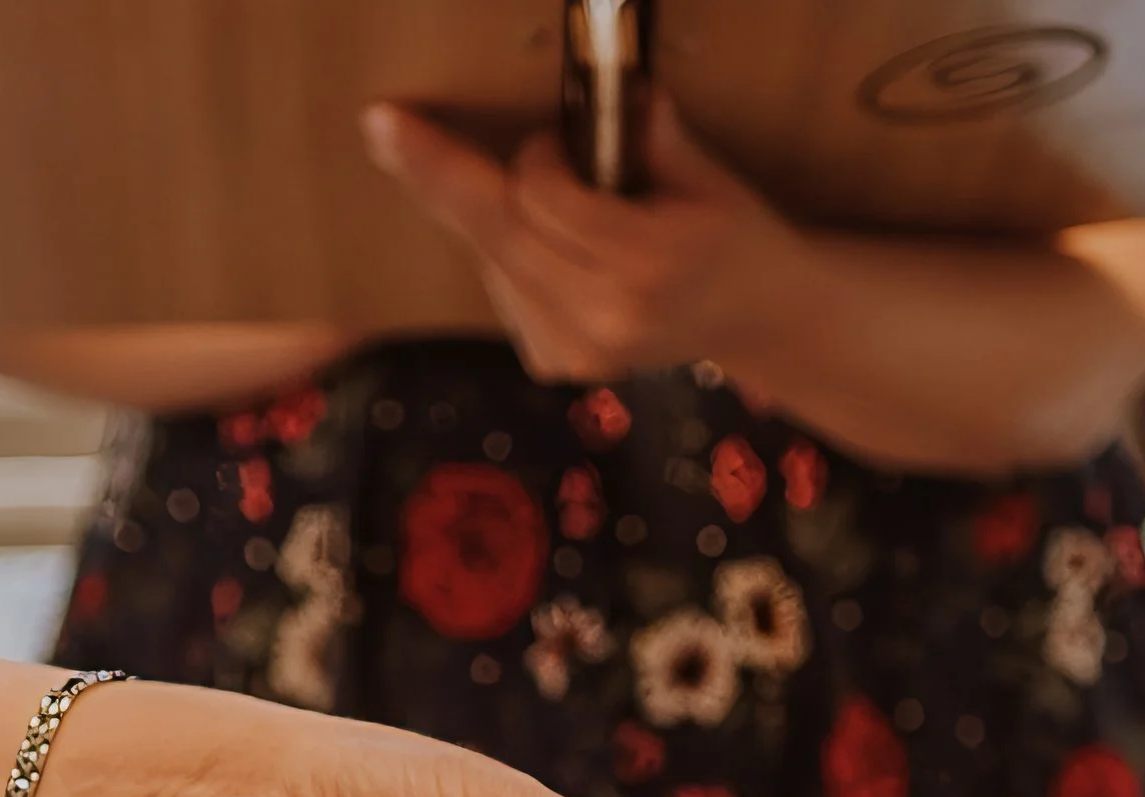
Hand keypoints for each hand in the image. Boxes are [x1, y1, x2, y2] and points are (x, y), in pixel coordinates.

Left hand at [360, 94, 805, 384]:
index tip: (555, 140)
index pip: (543, 201)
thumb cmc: (737, 239)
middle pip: (497, 232)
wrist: (760, 321)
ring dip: (495, 218)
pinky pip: (502, 290)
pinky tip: (553, 255)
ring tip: (556, 210)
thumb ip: (653, 138)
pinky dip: (508, 257)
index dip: (536, 159)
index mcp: (650, 269)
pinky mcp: (555, 365)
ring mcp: (576, 353)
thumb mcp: (711, 180)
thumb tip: (615, 84)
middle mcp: (605, 320)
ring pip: (494, 261)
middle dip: (439, 173)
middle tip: (384, 125)